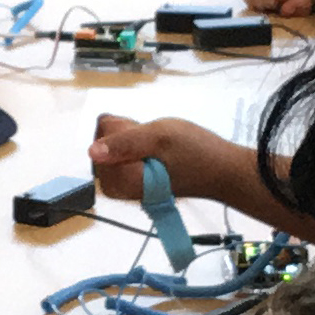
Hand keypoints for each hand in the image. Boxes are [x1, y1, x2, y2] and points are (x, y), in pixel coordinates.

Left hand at [86, 113, 243, 205]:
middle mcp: (118, 188)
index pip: (101, 134)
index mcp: (120, 179)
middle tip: (155, 140)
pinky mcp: (136, 184)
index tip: (146, 132)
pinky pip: (123, 157)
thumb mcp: (158, 136)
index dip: (124, 126)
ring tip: (158, 147)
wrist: (222, 171)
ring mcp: (126, 187)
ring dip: (133, 140)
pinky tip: (157, 153)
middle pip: (104, 143)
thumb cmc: (194, 152)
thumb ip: (124, 142)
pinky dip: (137, 149)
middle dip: (126, 134)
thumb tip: (92, 152)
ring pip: (113, 148)